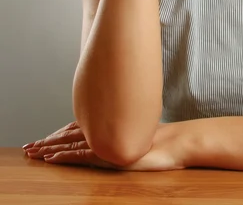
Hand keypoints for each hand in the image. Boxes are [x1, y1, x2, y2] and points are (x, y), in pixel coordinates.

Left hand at [23, 121, 193, 170]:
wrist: (172, 143)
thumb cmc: (160, 139)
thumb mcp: (138, 133)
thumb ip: (126, 129)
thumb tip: (120, 128)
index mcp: (110, 126)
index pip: (78, 129)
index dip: (60, 133)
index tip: (46, 138)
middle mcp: (105, 131)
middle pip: (69, 135)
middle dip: (48, 140)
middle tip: (29, 146)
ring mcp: (105, 142)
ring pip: (70, 143)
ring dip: (49, 148)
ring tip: (32, 153)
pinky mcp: (107, 153)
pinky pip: (79, 155)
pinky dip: (63, 156)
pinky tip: (50, 158)